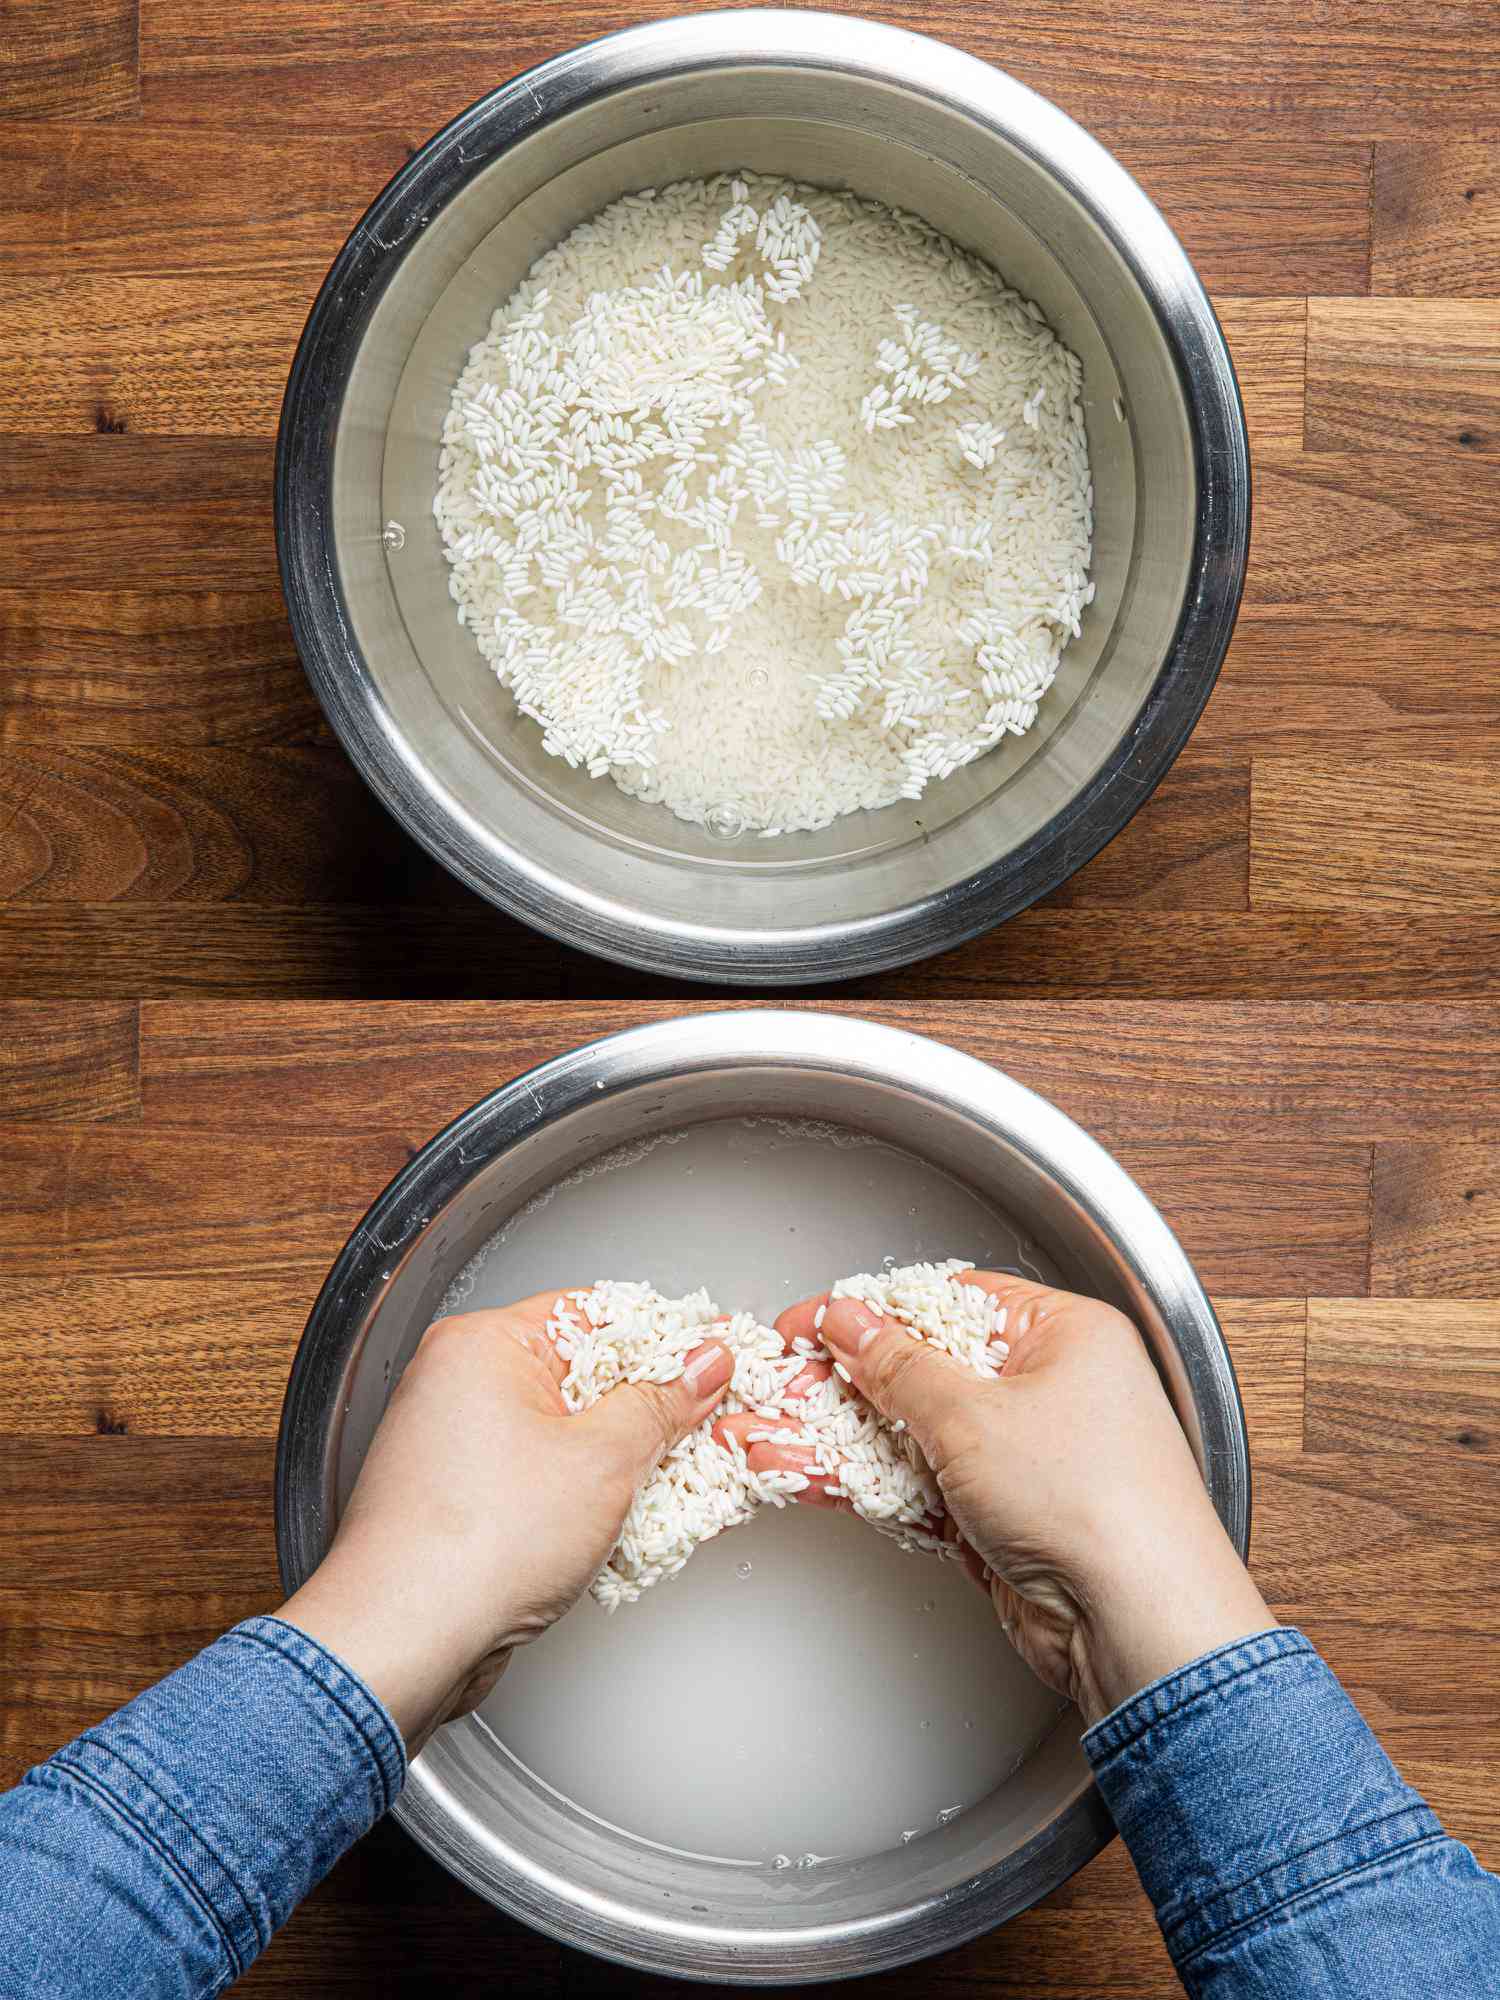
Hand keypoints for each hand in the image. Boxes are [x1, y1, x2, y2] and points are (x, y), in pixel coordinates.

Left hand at [281, 1293, 733, 1754]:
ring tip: (660, 1484)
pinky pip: (536, 1477)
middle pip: (579, 1372)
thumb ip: (661, 1403)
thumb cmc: (474, 1547)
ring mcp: (452, 1443)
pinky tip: (613, 1526)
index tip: (712, 1359)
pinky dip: (577, 1496)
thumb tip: (700, 1366)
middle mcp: (457, 1382)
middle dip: (643, 1406)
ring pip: (561, 1432)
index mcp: (483, 1344)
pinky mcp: (457, 1499)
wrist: (402, 1642)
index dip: (664, 1336)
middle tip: (697, 1427)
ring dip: (615, 1459)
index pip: (594, 1312)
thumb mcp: (604, 1460)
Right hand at [735, 1274, 1272, 1725]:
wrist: (1139, 1626)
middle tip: (777, 1383)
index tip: (811, 1322)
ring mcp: (1024, 1459)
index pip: (949, 1300)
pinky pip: (917, 1487)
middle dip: (841, 1381)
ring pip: (909, 1435)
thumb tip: (852, 1323)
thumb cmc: (1102, 1507)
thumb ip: (898, 1366)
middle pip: (922, 1369)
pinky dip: (862, 1483)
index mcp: (1065, 1335)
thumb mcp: (974, 1413)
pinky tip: (802, 1476)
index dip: (873, 1310)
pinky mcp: (1000, 1520)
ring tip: (764, 1434)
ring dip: (837, 1437)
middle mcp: (1050, 1389)